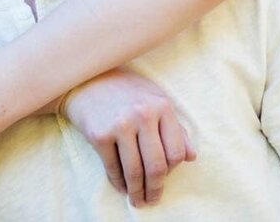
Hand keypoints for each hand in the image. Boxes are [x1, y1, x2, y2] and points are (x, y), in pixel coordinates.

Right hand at [60, 68, 195, 206]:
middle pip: (157, 165)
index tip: (165, 178)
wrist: (87, 80)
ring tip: (137, 200)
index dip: (172, 171)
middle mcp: (143, 115)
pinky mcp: (99, 134)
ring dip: (137, 191)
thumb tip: (192, 157)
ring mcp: (120, 125)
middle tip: (152, 199)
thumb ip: (176, 128)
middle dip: (155, 188)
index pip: (176, 151)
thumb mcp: (156, 101)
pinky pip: (112, 168)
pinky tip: (122, 187)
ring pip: (135, 171)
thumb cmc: (127, 92)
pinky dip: (118, 183)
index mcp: (162, 107)